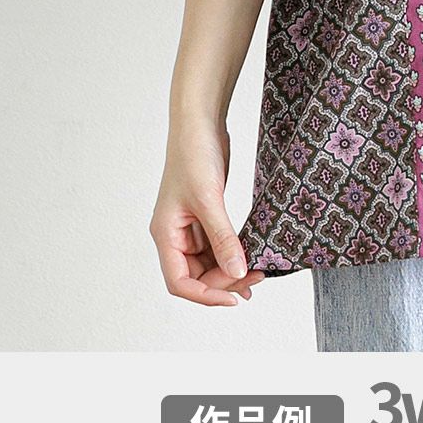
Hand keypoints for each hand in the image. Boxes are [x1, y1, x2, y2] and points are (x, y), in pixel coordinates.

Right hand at [149, 120, 265, 305]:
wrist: (200, 124)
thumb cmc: (194, 155)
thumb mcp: (209, 199)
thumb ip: (223, 238)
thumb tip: (237, 272)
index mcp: (165, 234)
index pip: (180, 281)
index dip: (206, 295)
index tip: (234, 298)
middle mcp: (175, 235)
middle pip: (197, 275)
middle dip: (225, 281)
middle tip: (256, 279)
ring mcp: (190, 225)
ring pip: (209, 262)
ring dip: (231, 269)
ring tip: (257, 273)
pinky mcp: (206, 214)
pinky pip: (217, 244)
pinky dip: (233, 252)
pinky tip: (250, 256)